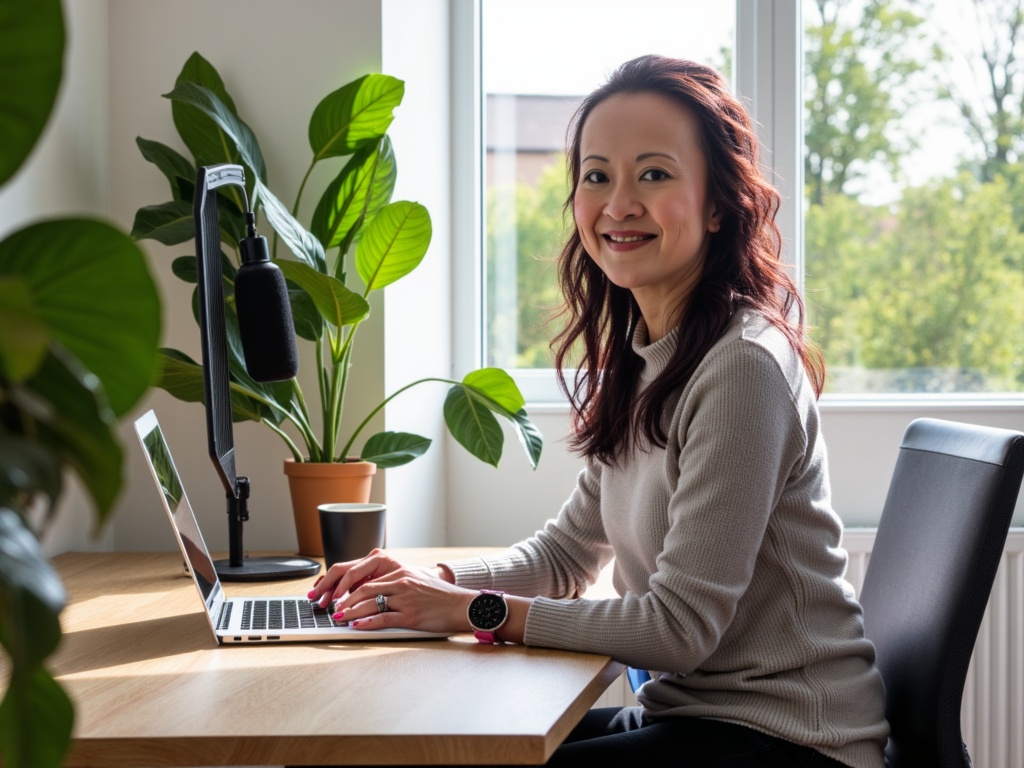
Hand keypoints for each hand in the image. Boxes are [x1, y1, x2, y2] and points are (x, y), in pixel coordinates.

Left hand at [307, 550, 469, 632]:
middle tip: (329, 608)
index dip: (344, 586)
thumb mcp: (416, 581)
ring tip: (337, 618)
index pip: (364, 576)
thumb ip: (394, 583)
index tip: (331, 594)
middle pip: (362, 588)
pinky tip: (356, 626)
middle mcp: (401, 582)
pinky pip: (383, 618)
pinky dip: (367, 622)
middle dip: (341, 599)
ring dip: (349, 612)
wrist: (462, 605)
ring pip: (369, 603)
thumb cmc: (439, 596)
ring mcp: (405, 599)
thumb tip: (370, 592)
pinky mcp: (410, 616)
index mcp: (399, 572)